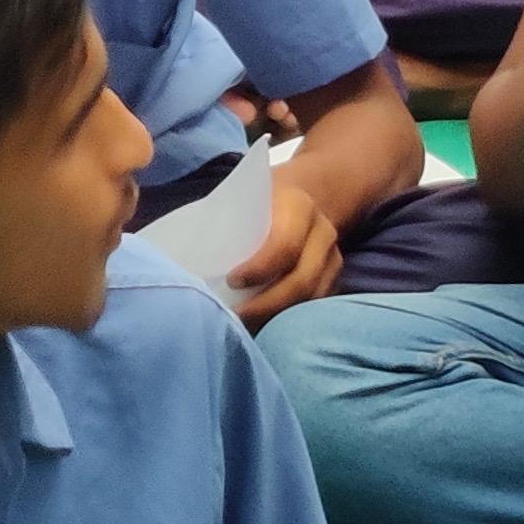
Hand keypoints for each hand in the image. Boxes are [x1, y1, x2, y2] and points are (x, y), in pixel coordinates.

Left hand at [222, 177, 344, 325]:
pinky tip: (268, 326)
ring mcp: (334, 259)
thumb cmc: (262, 201)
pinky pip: (317, 306)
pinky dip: (293, 320)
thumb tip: (189, 258)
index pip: (285, 245)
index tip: (231, 282)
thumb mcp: (248, 198)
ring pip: (313, 299)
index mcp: (298, 207)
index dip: (259, 269)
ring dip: (281, 318)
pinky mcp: (335, 279)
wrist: (306, 196)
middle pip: (302, 280)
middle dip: (268, 306)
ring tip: (249, 328)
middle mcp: (323, 233)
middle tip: (237, 318)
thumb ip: (228, 221)